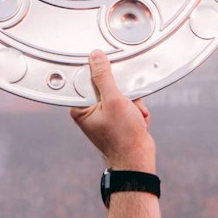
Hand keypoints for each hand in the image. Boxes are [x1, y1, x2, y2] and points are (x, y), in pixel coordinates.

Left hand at [69, 51, 154, 172]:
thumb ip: (104, 77)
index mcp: (80, 107)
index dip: (103, 76)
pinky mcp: (116, 117)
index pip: (88, 78)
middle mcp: (90, 110)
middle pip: (108, 84)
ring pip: (121, 93)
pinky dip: (136, 110)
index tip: (112, 78)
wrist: (137, 160)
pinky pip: (128, 103)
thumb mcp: (113, 101)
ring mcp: (104, 114)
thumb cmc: (123, 138)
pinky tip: (137, 120)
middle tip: (127, 104)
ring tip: (134, 116)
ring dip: (133, 102)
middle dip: (124, 93)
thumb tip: (96, 57)